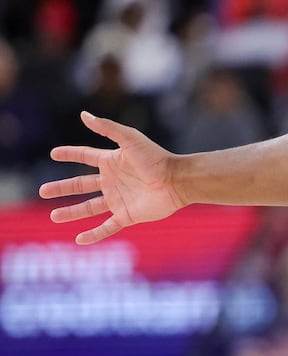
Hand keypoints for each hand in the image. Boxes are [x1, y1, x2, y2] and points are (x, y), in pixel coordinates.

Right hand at [40, 112, 185, 244]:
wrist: (177, 181)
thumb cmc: (155, 158)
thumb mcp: (129, 139)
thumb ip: (107, 128)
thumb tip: (84, 114)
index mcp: (112, 161)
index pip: (85, 156)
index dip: (70, 154)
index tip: (54, 153)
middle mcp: (113, 181)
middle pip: (81, 185)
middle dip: (62, 188)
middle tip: (43, 191)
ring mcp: (119, 199)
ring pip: (89, 208)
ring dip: (71, 212)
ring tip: (53, 216)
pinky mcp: (127, 216)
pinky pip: (107, 227)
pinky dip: (93, 235)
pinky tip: (79, 240)